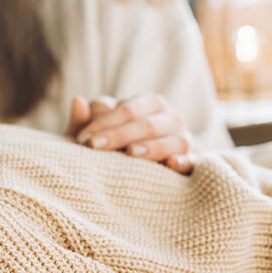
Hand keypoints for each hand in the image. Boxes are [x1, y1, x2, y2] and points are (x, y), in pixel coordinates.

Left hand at [66, 94, 194, 173]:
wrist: (143, 172)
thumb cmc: (113, 147)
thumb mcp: (95, 136)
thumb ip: (84, 121)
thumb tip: (78, 100)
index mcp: (148, 104)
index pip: (127, 109)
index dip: (103, 123)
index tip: (81, 139)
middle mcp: (169, 117)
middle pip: (147, 123)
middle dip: (119, 134)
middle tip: (93, 147)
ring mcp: (184, 139)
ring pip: (174, 139)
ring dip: (153, 146)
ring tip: (130, 153)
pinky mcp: (193, 161)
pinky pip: (193, 160)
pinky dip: (184, 161)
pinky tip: (170, 164)